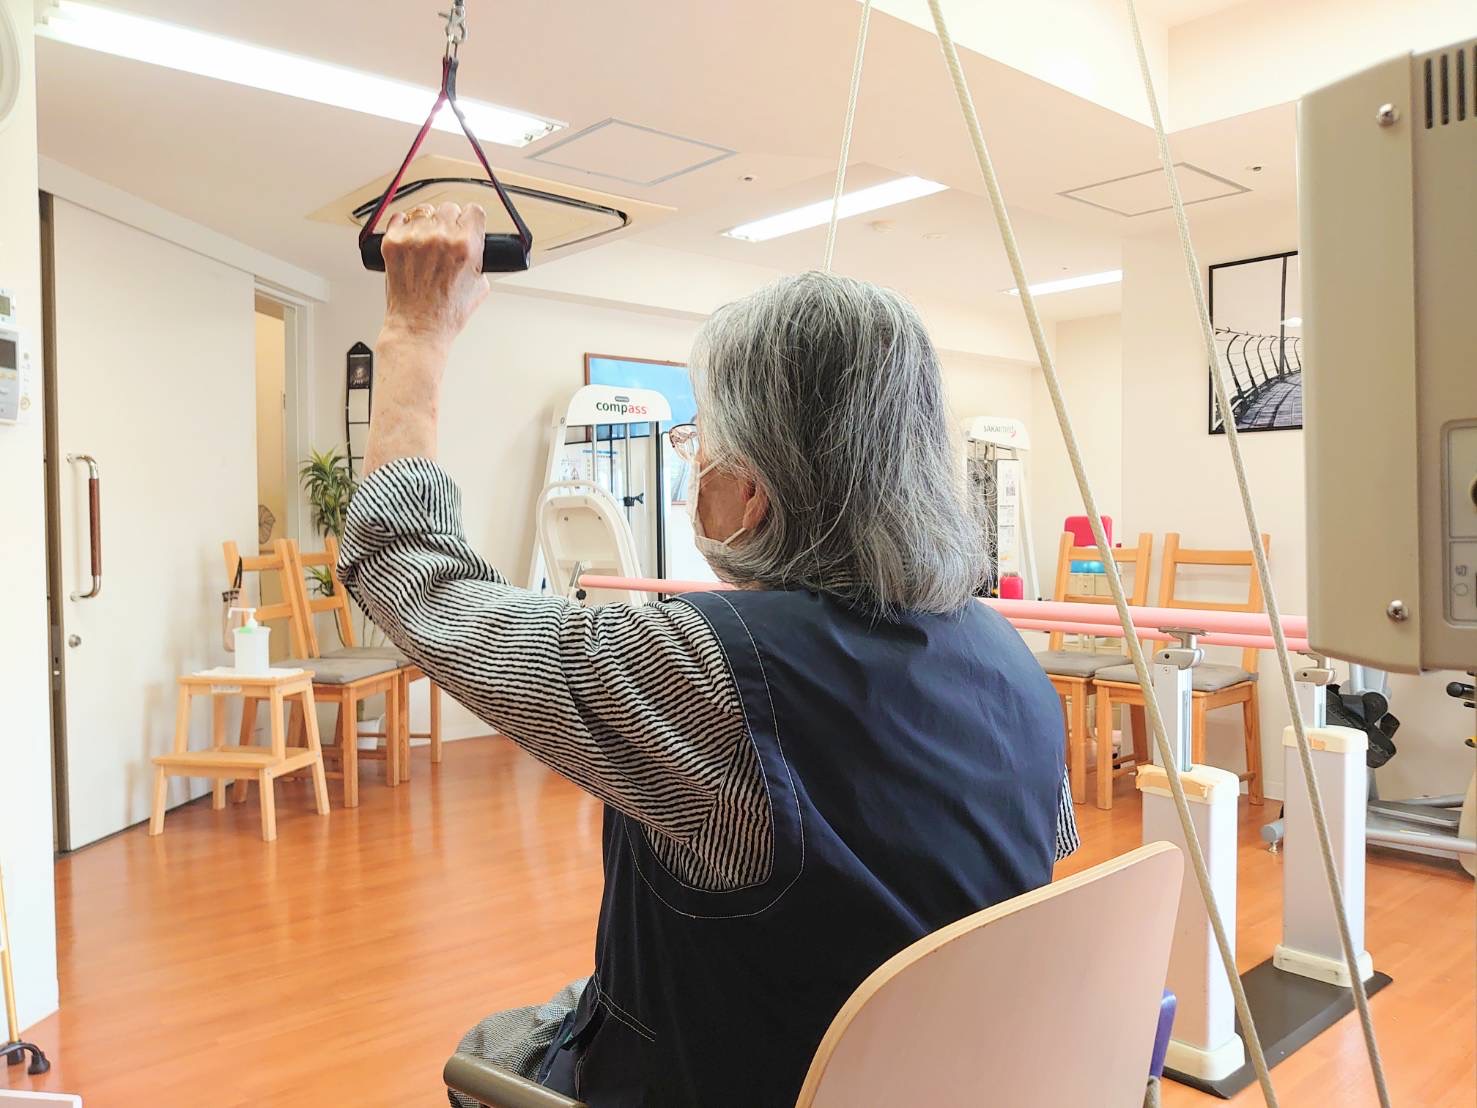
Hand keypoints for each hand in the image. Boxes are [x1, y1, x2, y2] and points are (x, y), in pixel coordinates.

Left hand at [381, 201, 490, 348]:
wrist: (418, 326)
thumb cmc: (446, 313)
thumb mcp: (479, 286)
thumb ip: (477, 258)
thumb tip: (473, 244)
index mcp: (465, 246)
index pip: (473, 211)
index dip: (471, 219)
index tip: (467, 223)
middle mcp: (440, 238)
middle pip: (448, 207)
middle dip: (449, 222)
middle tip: (445, 238)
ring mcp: (414, 238)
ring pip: (424, 210)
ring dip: (427, 222)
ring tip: (426, 241)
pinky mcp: (393, 242)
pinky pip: (399, 218)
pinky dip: (404, 226)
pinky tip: (410, 241)